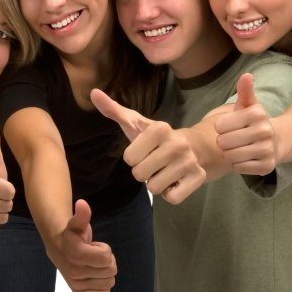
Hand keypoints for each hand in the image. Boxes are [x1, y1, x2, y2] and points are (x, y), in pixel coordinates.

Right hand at [47, 200, 115, 291]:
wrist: (57, 246)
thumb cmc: (71, 233)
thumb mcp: (77, 223)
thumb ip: (82, 215)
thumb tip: (82, 203)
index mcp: (76, 254)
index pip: (107, 257)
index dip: (104, 249)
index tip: (94, 245)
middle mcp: (75, 271)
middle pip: (111, 271)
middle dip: (107, 260)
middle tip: (95, 255)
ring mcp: (76, 284)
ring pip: (109, 283)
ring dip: (105, 273)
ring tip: (93, 264)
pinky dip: (102, 287)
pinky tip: (94, 277)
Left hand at [90, 89, 205, 203]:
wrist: (195, 146)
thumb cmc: (157, 138)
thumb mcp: (135, 123)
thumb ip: (113, 110)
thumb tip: (93, 93)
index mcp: (160, 128)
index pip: (129, 158)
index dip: (133, 157)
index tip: (144, 150)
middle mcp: (177, 144)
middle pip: (139, 175)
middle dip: (143, 172)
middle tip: (154, 162)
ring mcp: (189, 161)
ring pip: (154, 188)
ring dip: (156, 183)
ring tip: (164, 170)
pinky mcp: (198, 177)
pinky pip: (172, 198)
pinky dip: (170, 194)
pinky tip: (175, 180)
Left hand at [214, 73, 276, 174]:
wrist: (277, 141)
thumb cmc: (253, 122)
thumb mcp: (248, 105)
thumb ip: (245, 91)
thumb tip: (246, 75)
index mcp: (257, 114)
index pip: (220, 125)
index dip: (221, 127)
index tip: (228, 126)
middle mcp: (265, 131)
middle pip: (223, 142)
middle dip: (223, 142)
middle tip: (231, 139)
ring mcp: (267, 150)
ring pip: (229, 156)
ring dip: (228, 154)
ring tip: (236, 148)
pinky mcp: (266, 167)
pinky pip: (238, 168)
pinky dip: (237, 164)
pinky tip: (244, 157)